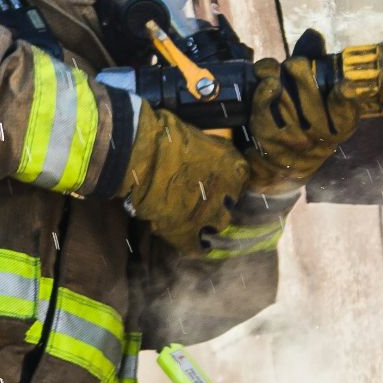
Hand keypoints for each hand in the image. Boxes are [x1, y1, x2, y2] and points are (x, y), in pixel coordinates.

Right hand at [121, 103, 249, 254]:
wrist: (141, 156)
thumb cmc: (163, 136)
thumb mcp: (196, 135)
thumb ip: (207, 148)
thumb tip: (203, 152)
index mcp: (231, 164)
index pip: (241, 176)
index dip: (230, 179)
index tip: (221, 180)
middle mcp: (226, 191)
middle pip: (231, 202)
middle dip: (221, 202)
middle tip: (206, 198)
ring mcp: (208, 214)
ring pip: (219, 224)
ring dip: (211, 222)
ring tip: (198, 219)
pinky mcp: (186, 232)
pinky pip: (196, 246)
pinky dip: (196, 246)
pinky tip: (194, 244)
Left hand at [240, 57, 358, 194]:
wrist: (282, 166)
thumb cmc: (306, 123)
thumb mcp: (321, 101)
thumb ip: (317, 67)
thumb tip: (312, 35)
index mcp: (341, 125)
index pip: (347, 111)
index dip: (345, 98)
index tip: (342, 87)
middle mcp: (319, 136)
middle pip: (309, 92)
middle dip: (298, 68)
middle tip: (293, 65)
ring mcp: (293, 141)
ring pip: (283, 97)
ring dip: (274, 75)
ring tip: (271, 69)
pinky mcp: (268, 141)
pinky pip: (263, 112)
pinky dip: (262, 92)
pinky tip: (264, 83)